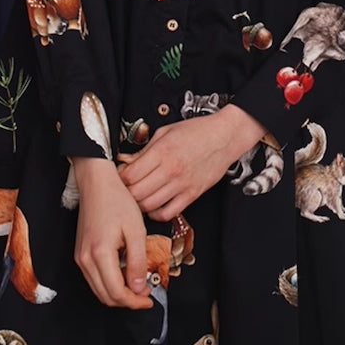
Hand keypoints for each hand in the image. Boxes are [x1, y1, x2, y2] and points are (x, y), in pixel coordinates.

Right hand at [72, 157, 153, 309]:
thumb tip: (138, 287)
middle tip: (146, 293)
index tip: (149, 298)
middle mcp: (85, 259)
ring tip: (138, 283)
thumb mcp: (136, 230)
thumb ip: (138, 262)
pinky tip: (124, 272)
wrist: (97, 182)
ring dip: (119, 293)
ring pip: (99, 289)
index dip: (135, 301)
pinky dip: (110, 282)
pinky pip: (94, 278)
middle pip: (106, 296)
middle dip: (128, 300)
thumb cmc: (116, 200)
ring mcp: (80, 257)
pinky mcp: (80, 253)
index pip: (117, 293)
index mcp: (100, 254)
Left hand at [117, 104, 267, 220]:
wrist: (224, 136)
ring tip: (138, 196)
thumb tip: (127, 160)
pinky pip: (168, 213)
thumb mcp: (166, 131)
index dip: (120, 177)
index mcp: (162, 151)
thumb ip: (145, 149)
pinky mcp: (191, 195)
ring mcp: (182, 185)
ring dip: (139, 204)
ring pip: (149, 206)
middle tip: (125, 188)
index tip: (119, 175)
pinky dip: (156, 213)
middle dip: (126, 192)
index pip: (130, 175)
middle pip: (137, 193)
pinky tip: (154, 205)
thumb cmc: (197, 131)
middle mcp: (171, 170)